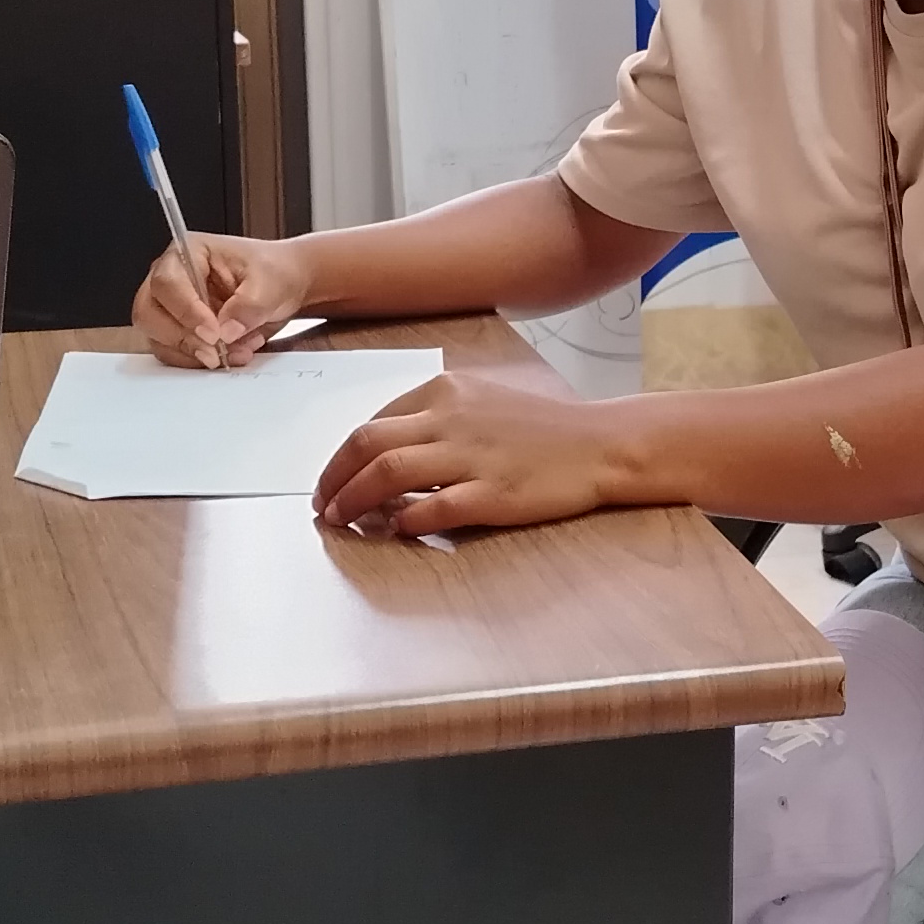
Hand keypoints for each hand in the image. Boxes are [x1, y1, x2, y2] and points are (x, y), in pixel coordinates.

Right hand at [135, 230, 313, 369]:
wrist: (282, 287)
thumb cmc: (271, 272)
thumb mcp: (270, 282)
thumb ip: (248, 306)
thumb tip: (226, 331)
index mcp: (189, 253)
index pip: (168, 282)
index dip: (186, 310)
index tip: (213, 332)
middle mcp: (172, 279)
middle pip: (148, 313)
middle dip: (182, 338)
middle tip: (215, 351)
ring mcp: (171, 307)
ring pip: (157, 338)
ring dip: (192, 354)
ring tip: (232, 353)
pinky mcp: (178, 331)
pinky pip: (173, 353)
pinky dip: (197, 362)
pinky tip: (229, 355)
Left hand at [313, 372, 648, 537]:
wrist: (601, 443)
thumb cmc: (543, 426)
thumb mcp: (483, 400)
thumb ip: (435, 418)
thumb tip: (387, 451)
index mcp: (446, 392)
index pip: (374, 422)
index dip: (342, 456)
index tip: (332, 479)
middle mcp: (452, 419)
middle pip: (369, 445)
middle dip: (334, 478)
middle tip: (323, 504)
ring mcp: (471, 456)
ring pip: (389, 475)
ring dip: (355, 500)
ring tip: (341, 520)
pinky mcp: (492, 494)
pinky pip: (433, 510)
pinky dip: (405, 523)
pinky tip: (396, 530)